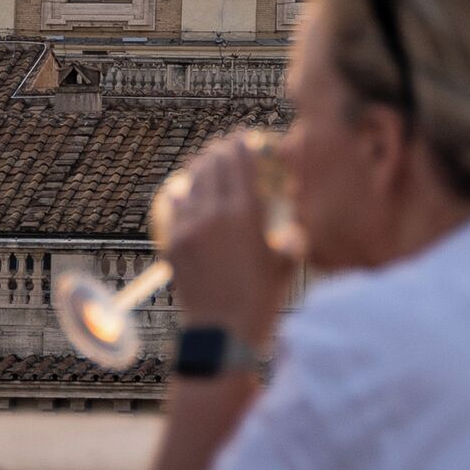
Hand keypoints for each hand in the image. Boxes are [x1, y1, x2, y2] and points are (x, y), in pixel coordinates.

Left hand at [160, 134, 283, 342]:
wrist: (223, 333)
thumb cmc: (264, 298)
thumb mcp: (287, 259)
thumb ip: (289, 231)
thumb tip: (296, 214)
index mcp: (246, 213)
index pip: (240, 163)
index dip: (241, 145)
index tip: (243, 137)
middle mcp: (214, 214)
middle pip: (212, 166)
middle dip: (219, 151)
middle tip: (223, 147)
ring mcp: (189, 229)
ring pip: (191, 184)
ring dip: (199, 169)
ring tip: (204, 163)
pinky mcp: (173, 245)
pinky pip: (175, 209)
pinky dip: (182, 196)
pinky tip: (184, 193)